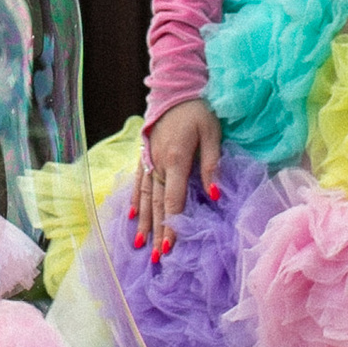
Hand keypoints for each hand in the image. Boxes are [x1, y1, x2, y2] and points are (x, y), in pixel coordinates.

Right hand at [130, 97, 221, 261]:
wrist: (176, 88)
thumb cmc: (198, 110)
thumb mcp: (212, 133)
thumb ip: (212, 163)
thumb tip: (215, 194)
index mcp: (175, 159)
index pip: (173, 200)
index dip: (171, 225)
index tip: (169, 248)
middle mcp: (157, 163)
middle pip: (157, 204)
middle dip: (156, 232)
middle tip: (154, 258)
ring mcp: (148, 159)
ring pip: (145, 197)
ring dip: (143, 222)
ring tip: (140, 244)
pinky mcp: (144, 155)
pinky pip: (138, 182)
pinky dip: (135, 200)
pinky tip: (133, 215)